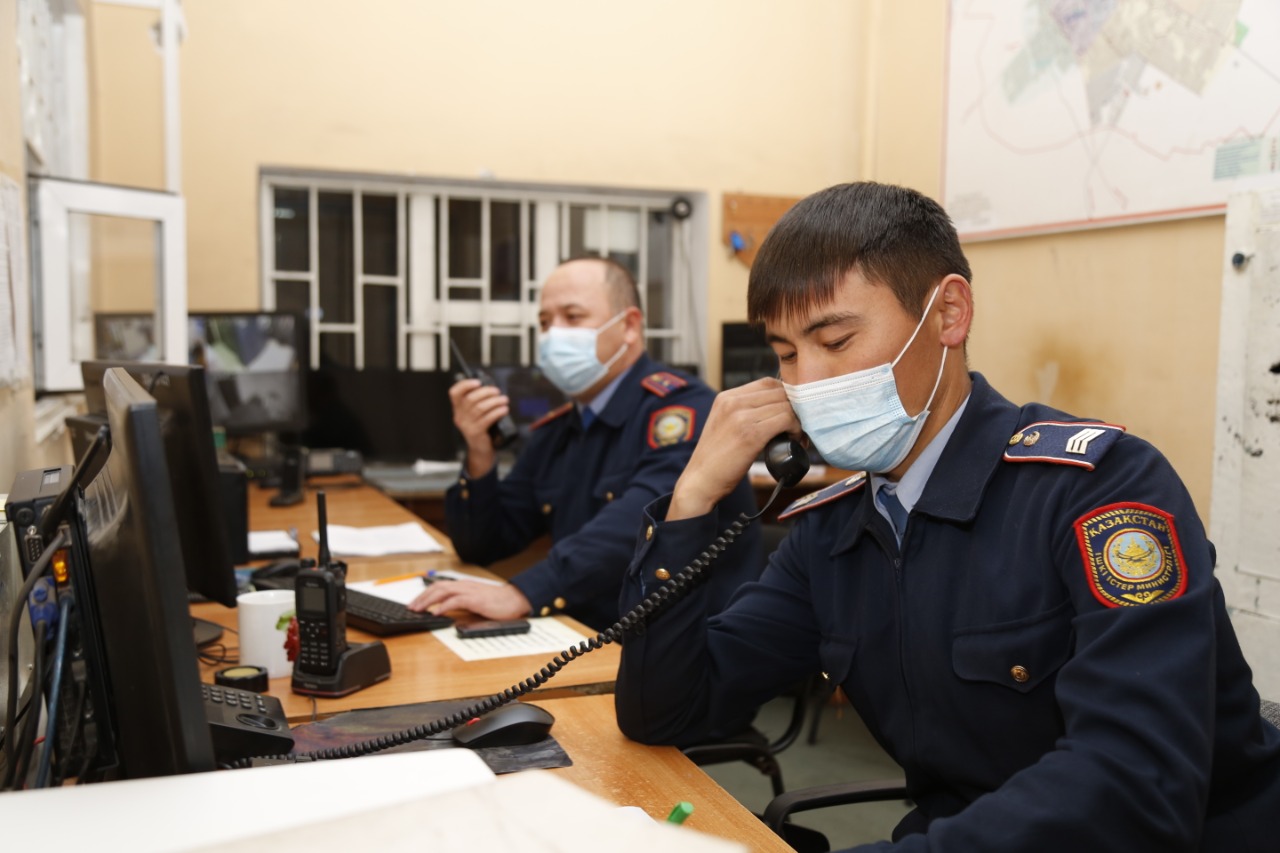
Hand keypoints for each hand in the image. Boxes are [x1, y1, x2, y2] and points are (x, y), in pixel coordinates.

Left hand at [408, 579, 531, 620]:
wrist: (515, 599)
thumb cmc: (498, 602)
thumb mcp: (476, 601)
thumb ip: (461, 603)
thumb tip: (446, 611)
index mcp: (463, 586)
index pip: (439, 586)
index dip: (425, 594)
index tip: (415, 603)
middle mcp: (464, 586)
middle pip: (437, 587)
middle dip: (422, 597)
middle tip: (411, 608)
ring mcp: (469, 591)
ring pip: (443, 591)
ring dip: (428, 601)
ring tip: (419, 609)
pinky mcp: (475, 600)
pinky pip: (456, 601)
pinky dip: (444, 606)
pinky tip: (437, 612)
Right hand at [450, 378, 510, 476]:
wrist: (480, 449)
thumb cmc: (482, 427)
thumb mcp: (475, 414)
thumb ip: (478, 401)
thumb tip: (491, 388)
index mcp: (458, 409)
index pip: (454, 393)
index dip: (465, 385)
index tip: (478, 382)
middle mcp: (460, 416)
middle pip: (470, 399)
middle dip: (486, 392)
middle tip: (497, 391)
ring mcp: (466, 425)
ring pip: (480, 408)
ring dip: (495, 401)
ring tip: (504, 400)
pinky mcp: (476, 432)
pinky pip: (487, 419)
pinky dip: (497, 412)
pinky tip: (504, 410)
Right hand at [668, 378, 800, 520]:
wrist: (700, 481)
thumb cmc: (716, 459)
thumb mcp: (724, 425)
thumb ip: (744, 412)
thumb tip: (777, 409)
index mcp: (726, 397)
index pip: (767, 383)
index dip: (785, 396)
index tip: (791, 412)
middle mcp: (732, 402)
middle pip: (779, 392)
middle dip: (795, 408)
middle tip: (799, 426)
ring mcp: (741, 416)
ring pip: (785, 405)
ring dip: (798, 420)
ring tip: (797, 436)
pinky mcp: (751, 434)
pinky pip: (786, 420)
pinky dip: (796, 430)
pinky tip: (794, 440)